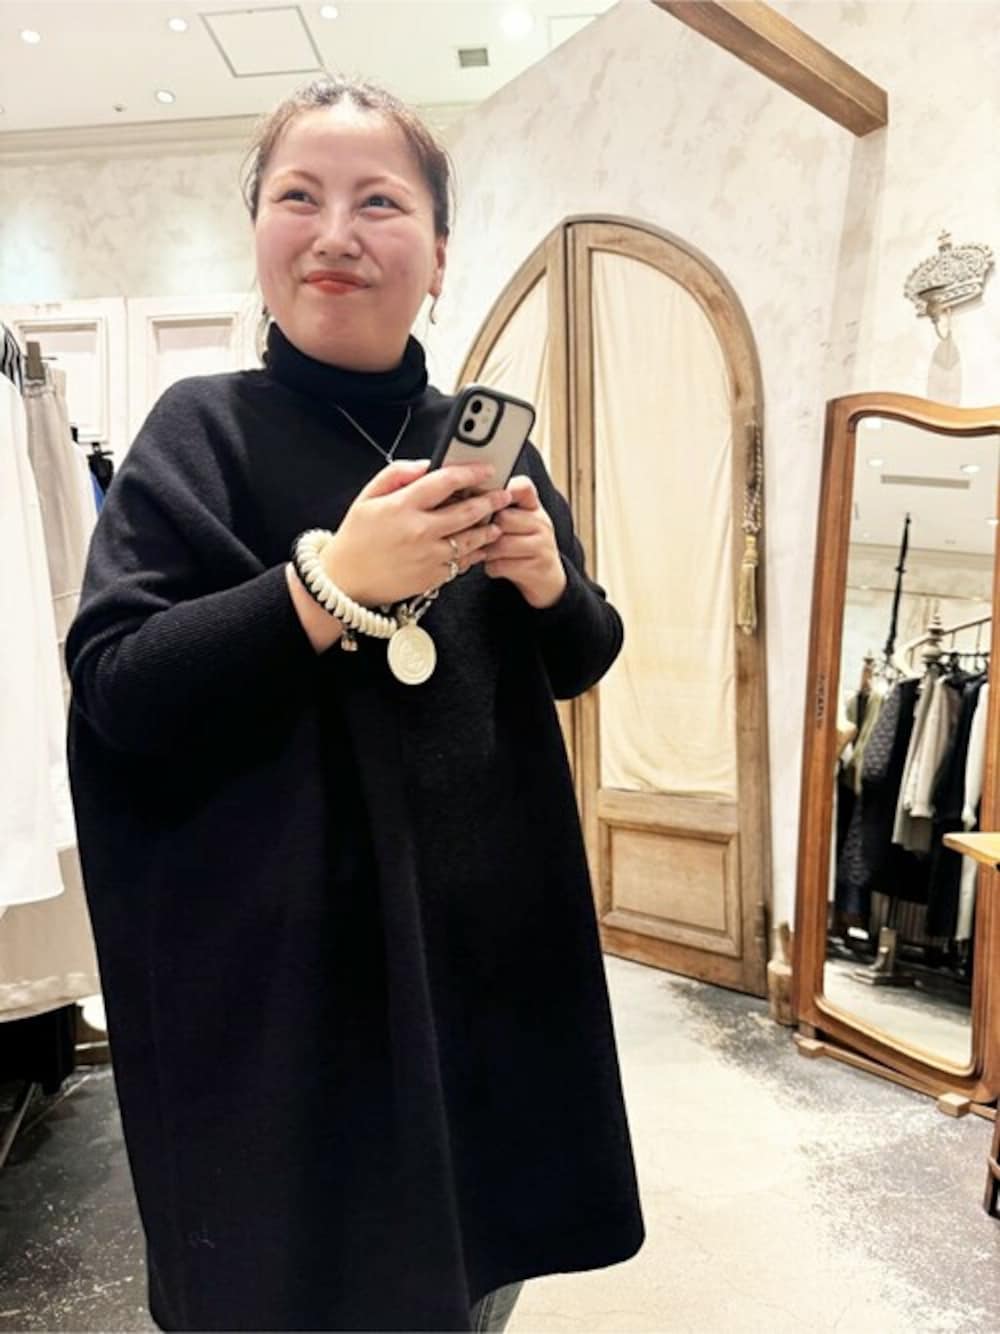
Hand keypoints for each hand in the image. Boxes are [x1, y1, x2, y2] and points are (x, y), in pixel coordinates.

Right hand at [322, 459, 511, 606]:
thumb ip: (397, 474)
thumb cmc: (356, 537)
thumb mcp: (367, 497)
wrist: (345, 582)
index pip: (446, 481)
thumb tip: (426, 464)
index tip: (486, 469)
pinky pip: (462, 562)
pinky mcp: (433, 577)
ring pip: (471, 539)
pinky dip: (475, 553)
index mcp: (402, 506)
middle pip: (468, 511)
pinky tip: (480, 546)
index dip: (471, 472)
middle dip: (491, 500)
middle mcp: (419, 531)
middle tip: (504, 494)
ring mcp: (428, 556)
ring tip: (497, 522)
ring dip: (488, 528)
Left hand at [482, 475, 566, 608]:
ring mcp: (542, 547)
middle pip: (503, 518)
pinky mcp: (536, 570)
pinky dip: (491, 567)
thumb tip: (462, 494)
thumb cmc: (523, 544)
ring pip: (500, 544)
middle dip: (485, 528)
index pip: (523, 487)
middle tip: (478, 534)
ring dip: (486, 550)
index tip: (486, 499)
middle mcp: (542, 523)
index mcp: (534, 507)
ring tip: (485, 551)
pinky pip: (500, 565)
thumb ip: (499, 505)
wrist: (547, 579)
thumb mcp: (518, 520)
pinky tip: (493, 565)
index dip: (502, 490)